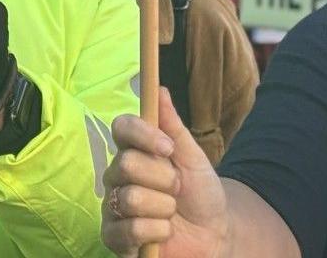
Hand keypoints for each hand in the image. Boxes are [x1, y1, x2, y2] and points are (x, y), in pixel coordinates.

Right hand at [102, 89, 228, 257]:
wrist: (213, 234)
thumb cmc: (200, 193)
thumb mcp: (193, 157)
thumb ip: (173, 126)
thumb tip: (159, 89)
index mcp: (134, 151)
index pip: (121, 128)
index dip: (142, 135)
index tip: (168, 148)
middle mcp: (117, 176)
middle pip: (126, 164)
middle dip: (163, 179)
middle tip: (176, 188)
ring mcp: (113, 206)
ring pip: (130, 198)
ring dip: (163, 208)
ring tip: (171, 213)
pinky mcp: (113, 237)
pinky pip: (129, 230)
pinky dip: (157, 231)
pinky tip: (163, 232)